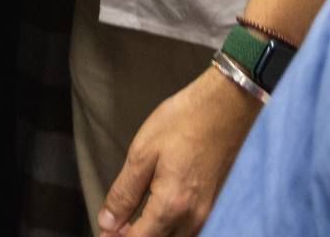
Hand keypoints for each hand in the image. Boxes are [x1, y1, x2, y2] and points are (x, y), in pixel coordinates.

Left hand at [98, 68, 253, 235]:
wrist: (226, 106)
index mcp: (172, 204)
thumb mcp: (142, 153)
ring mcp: (206, 212)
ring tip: (131, 221)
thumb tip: (107, 222)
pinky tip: (158, 215)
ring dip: (152, 234)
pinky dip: (170, 229)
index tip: (104, 230)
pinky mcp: (213, 204)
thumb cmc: (184, 122)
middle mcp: (192, 216)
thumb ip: (124, 193)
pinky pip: (189, 230)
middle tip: (113, 225)